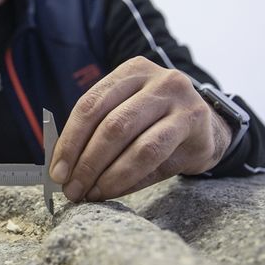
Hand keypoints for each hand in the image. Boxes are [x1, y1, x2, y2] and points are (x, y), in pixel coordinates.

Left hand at [49, 56, 231, 201]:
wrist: (207, 127)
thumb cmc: (155, 122)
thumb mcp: (126, 113)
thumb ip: (97, 132)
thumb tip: (63, 168)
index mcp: (131, 71)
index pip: (90, 105)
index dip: (69, 140)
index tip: (56, 171)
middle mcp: (159, 80)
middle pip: (112, 125)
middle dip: (86, 162)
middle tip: (71, 188)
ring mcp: (182, 102)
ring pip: (135, 145)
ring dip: (107, 176)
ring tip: (90, 194)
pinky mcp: (196, 127)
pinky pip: (155, 160)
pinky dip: (128, 179)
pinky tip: (112, 191)